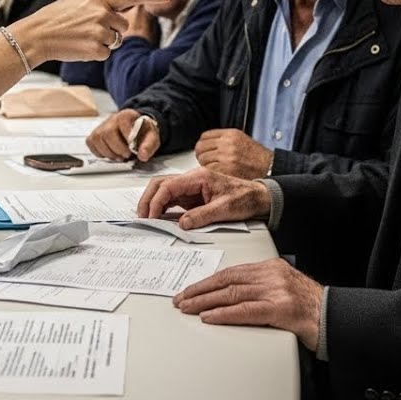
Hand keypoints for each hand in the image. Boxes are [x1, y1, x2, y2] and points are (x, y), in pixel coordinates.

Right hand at [7, 0, 171, 64]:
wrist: (36, 36)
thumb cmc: (55, 18)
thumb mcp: (76, 1)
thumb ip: (99, 3)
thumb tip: (116, 10)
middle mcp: (102, 14)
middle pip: (123, 25)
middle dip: (111, 29)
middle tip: (88, 29)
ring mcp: (100, 32)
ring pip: (116, 40)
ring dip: (103, 42)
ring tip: (81, 37)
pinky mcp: (97, 50)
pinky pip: (107, 53)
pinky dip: (95, 53)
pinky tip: (80, 48)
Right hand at [87, 108, 159, 161]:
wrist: (135, 131)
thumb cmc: (142, 133)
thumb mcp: (151, 137)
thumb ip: (149, 145)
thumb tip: (142, 155)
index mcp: (126, 115)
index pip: (122, 122)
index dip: (127, 137)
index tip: (132, 148)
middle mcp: (112, 119)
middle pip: (107, 132)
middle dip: (117, 148)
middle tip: (126, 155)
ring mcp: (101, 127)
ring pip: (97, 139)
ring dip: (109, 153)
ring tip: (119, 156)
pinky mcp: (95, 135)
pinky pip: (91, 143)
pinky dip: (100, 152)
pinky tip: (110, 154)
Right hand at [137, 167, 269, 228]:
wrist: (258, 197)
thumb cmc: (245, 198)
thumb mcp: (225, 209)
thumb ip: (201, 216)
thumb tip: (181, 223)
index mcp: (199, 176)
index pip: (168, 186)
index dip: (156, 201)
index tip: (150, 216)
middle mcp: (192, 179)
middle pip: (161, 184)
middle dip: (148, 199)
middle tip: (142, 216)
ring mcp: (191, 187)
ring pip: (164, 190)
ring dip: (153, 203)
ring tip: (147, 218)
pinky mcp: (192, 195)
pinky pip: (172, 199)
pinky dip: (162, 207)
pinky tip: (159, 218)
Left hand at [173, 258, 322, 349]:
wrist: (334, 317)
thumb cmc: (309, 307)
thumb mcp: (282, 288)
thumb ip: (259, 287)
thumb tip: (229, 295)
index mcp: (271, 267)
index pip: (232, 272)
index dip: (208, 281)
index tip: (191, 289)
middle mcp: (272, 275)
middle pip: (227, 281)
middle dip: (201, 290)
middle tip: (182, 299)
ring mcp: (277, 291)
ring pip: (232, 294)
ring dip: (206, 302)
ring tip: (188, 307)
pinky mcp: (281, 309)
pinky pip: (246, 311)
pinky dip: (224, 314)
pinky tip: (210, 316)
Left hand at [195, 129, 274, 179]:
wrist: (270, 168)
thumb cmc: (257, 157)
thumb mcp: (242, 140)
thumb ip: (225, 140)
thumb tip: (208, 144)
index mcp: (231, 134)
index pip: (204, 136)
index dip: (203, 145)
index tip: (205, 151)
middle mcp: (227, 143)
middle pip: (201, 147)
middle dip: (202, 156)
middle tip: (207, 162)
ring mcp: (226, 156)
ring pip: (203, 159)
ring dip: (205, 165)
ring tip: (214, 169)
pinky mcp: (227, 169)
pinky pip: (209, 170)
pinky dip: (210, 173)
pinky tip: (217, 175)